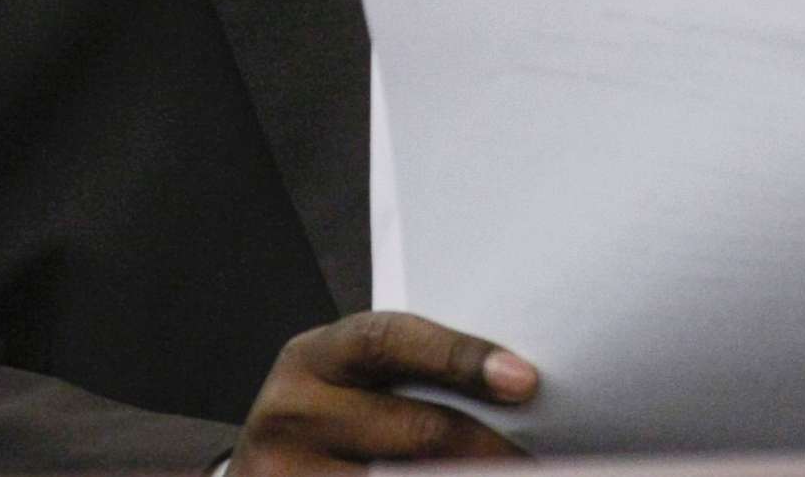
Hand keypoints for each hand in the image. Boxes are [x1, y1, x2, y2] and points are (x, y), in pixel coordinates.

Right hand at [229, 310, 537, 476]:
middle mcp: (291, 415)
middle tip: (539, 457)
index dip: (459, 357)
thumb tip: (516, 385)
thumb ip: (409, 379)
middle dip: (487, 447)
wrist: (265, 476)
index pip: (388, 341)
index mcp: (311, 358)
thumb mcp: (349, 387)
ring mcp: (284, 475)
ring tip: (521, 472)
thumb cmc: (333, 424)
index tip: (523, 380)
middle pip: (412, 431)